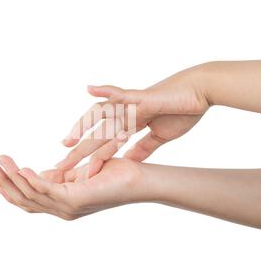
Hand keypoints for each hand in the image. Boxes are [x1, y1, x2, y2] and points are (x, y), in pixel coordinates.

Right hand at [0, 155, 143, 219]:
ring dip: (12, 178)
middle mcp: (62, 210)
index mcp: (62, 203)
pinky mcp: (76, 199)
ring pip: (30, 195)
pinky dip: (32, 179)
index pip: (28, 200)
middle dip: (3, 182)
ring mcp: (68, 207)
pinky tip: (21, 168)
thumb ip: (60, 175)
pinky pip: (47, 190)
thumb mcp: (79, 173)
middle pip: (23, 200)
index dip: (9, 189)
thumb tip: (41, 171)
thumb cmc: (114, 174)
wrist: (139, 179)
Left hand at [56, 64, 210, 172]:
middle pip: (98, 133)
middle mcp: (126, 114)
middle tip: (60, 165)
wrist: (201, 92)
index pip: (105, 142)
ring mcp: (131, 105)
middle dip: (79, 150)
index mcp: (130, 124)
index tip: (74, 171)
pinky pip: (121, 94)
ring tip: (68, 142)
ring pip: (102, 117)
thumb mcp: (160, 136)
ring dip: (84, 128)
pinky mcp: (142, 97)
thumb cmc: (183, 111)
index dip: (90, 156)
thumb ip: (143, 147)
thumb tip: (129, 161)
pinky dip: (106, 91)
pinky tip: (90, 89)